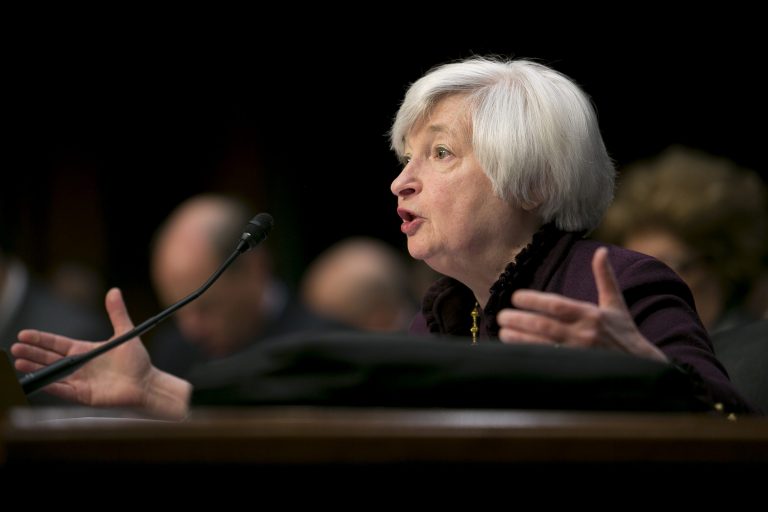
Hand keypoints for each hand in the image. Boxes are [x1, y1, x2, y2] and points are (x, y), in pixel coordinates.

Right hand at [12, 288, 190, 418]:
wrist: (146, 383)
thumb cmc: (136, 361)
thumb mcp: (125, 333)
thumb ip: (117, 313)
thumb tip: (114, 291)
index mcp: (85, 350)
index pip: (57, 344)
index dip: (41, 340)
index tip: (24, 334)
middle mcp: (79, 365)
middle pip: (50, 358)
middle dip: (32, 353)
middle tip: (15, 348)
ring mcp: (79, 381)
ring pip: (53, 374)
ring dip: (36, 369)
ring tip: (19, 362)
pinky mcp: (84, 395)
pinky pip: (63, 391)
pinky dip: (51, 387)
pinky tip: (40, 381)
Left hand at [496, 247, 666, 361]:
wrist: (642, 367)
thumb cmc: (625, 332)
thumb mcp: (616, 304)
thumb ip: (604, 278)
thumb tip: (601, 251)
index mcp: (591, 315)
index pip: (557, 305)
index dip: (534, 300)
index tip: (516, 297)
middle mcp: (584, 334)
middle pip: (545, 325)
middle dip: (520, 320)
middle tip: (501, 316)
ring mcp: (579, 354)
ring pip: (543, 344)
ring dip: (520, 338)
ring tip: (503, 332)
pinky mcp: (576, 369)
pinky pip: (548, 361)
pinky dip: (531, 356)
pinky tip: (515, 352)